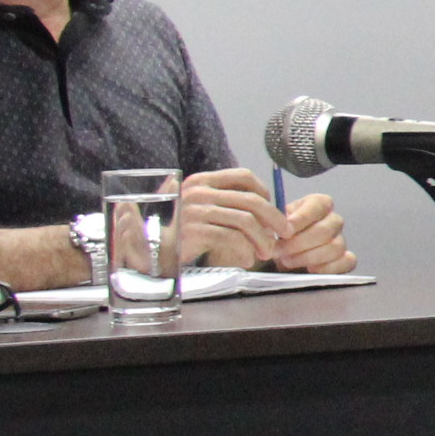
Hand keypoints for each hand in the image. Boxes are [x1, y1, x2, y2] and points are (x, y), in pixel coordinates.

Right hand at [174, 168, 288, 270]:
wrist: (150, 250)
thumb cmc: (179, 231)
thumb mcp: (199, 208)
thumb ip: (224, 201)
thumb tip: (266, 204)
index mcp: (201, 180)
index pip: (243, 176)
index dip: (265, 191)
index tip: (274, 209)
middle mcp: (197, 192)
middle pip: (251, 200)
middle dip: (274, 218)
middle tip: (285, 233)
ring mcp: (195, 211)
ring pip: (246, 221)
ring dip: (263, 239)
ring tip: (266, 252)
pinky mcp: (194, 231)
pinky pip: (233, 238)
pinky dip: (246, 250)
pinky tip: (248, 259)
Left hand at [269, 192, 355, 272]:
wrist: (277, 257)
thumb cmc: (276, 236)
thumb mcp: (271, 223)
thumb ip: (274, 222)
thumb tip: (275, 226)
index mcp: (317, 204)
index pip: (318, 205)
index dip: (302, 218)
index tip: (285, 232)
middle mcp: (332, 220)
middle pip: (326, 229)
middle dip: (300, 243)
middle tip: (279, 251)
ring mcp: (341, 240)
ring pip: (335, 247)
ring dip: (308, 257)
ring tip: (287, 262)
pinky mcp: (345, 260)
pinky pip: (347, 262)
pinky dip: (328, 268)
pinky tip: (309, 270)